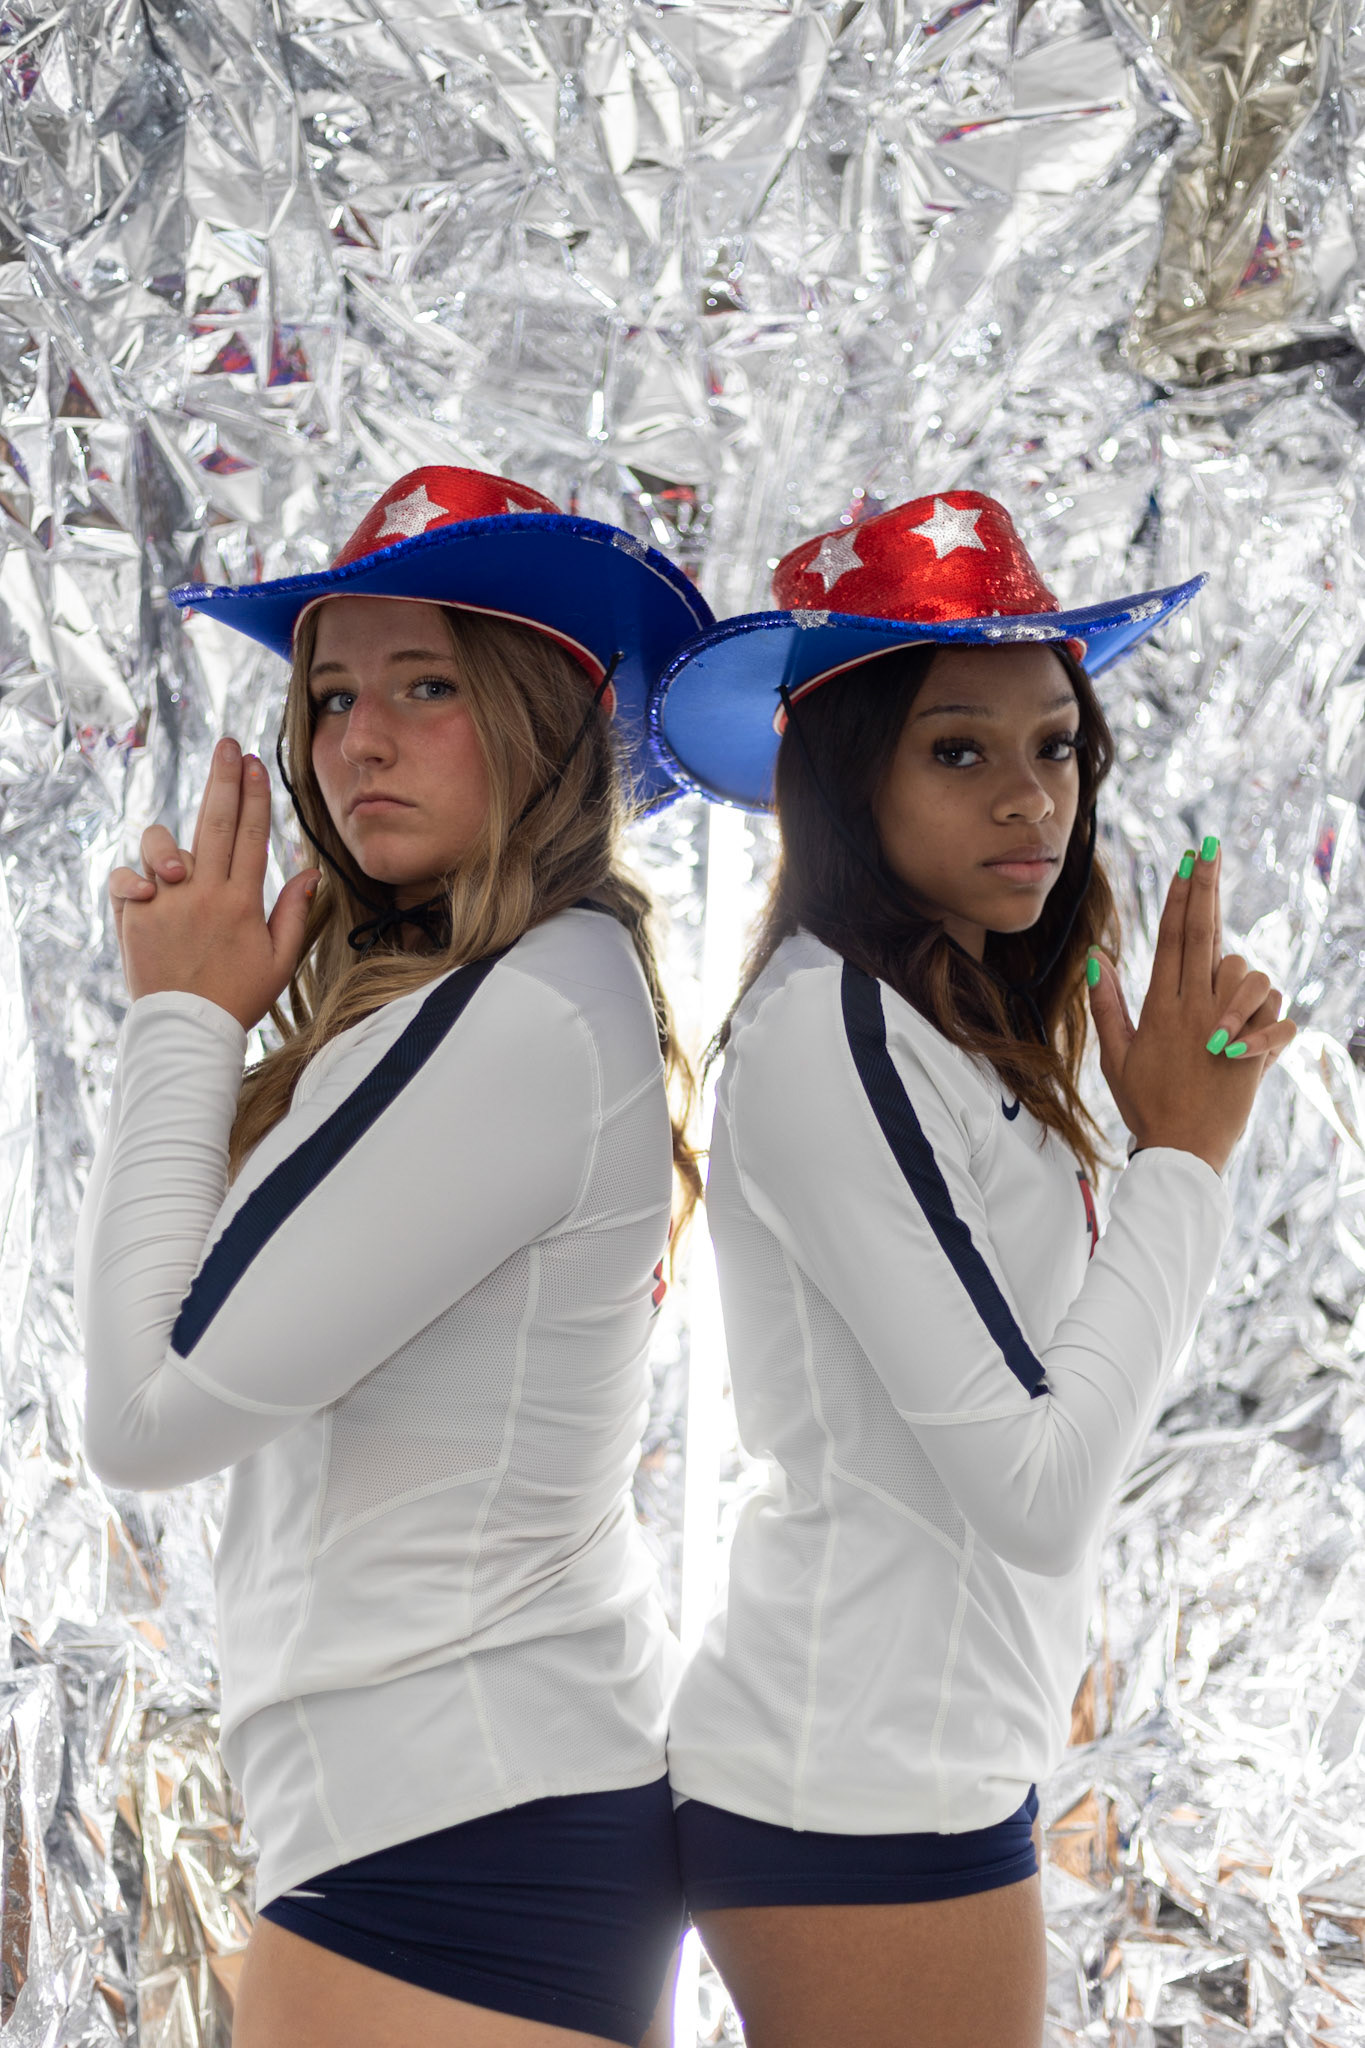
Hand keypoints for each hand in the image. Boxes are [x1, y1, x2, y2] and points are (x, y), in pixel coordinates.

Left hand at [109, 737, 319, 1031]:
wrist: (187, 1030)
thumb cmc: (238, 997)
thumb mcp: (280, 960)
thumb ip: (293, 912)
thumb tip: (310, 873)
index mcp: (242, 902)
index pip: (251, 834)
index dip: (255, 796)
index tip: (256, 764)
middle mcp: (203, 894)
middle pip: (214, 822)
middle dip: (223, 779)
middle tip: (228, 745)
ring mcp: (167, 903)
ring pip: (162, 846)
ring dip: (167, 842)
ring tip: (176, 861)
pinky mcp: (136, 917)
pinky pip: (127, 879)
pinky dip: (134, 878)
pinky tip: (147, 889)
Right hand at [1087, 840, 1295, 1175]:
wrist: (1183, 1152)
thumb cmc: (1146, 1104)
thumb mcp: (1116, 1056)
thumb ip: (1108, 1006)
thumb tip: (1097, 959)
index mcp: (1161, 1008)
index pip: (1172, 939)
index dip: (1180, 897)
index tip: (1188, 862)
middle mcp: (1194, 1010)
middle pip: (1204, 935)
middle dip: (1207, 889)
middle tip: (1210, 851)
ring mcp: (1225, 1029)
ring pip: (1246, 972)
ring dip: (1243, 980)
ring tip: (1228, 1011)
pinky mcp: (1253, 1051)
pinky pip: (1277, 1015)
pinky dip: (1272, 1019)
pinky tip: (1255, 1035)